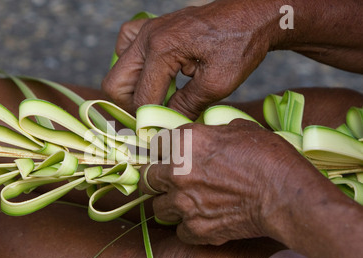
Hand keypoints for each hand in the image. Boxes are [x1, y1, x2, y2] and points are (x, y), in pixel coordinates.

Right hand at [102, 1, 275, 118]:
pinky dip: (132, 65)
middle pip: (114, 84)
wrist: (250, 16)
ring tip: (156, 97)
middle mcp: (147, 38)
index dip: (149, 121)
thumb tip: (165, 123)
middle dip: (131, 107)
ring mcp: (146, 30)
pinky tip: (151, 73)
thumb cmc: (240, 45)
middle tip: (154, 116)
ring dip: (131, 88)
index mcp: (161, 49)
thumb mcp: (217, 84)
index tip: (161, 132)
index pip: (141, 99)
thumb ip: (186, 106)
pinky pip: (125, 47)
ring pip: (117, 69)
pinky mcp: (151, 27)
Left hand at [139, 120, 313, 244]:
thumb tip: (208, 138)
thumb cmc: (269, 158)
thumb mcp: (240, 129)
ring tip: (188, 205)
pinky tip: (204, 221)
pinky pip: (179, 232)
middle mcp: (176, 173)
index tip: (168, 157)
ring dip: (170, 206)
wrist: (286, 195)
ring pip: (158, 208)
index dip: (163, 151)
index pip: (155, 145)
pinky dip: (189, 228)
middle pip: (147, 179)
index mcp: (185, 143)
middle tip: (171, 183)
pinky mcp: (195, 229)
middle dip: (157, 180)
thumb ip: (213, 133)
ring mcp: (183, 203)